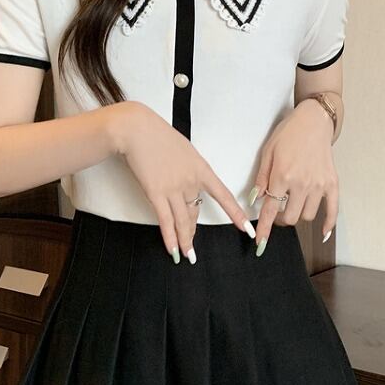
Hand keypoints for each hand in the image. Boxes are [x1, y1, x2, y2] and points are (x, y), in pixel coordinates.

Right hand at [112, 102, 256, 262]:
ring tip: (186, 255)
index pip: (224, 196)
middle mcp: (191, 181)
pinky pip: (166, 221)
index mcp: (201, 169)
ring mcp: (174, 188)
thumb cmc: (157, 135)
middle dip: (192, 230)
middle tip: (192, 245)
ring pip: (183, 220)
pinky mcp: (156, 193)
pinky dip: (170, 237)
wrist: (137, 129)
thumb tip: (187, 185)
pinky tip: (173, 249)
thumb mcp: (183, 150)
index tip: (247, 229)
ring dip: (185, 240)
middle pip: (195, 212)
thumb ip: (188, 169)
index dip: (236, 214)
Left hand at [250, 98, 338, 255]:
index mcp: (283, 176)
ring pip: (307, 216)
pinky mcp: (332, 183)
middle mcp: (302, 184)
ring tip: (294, 204)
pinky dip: (328, 224)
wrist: (314, 121)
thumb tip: (255, 200)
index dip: (265, 229)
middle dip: (281, 219)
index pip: (271, 210)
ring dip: (298, 215)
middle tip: (277, 210)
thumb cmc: (288, 134)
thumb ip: (261, 179)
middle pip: (290, 217)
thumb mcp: (267, 153)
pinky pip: (332, 210)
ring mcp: (319, 185)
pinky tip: (323, 234)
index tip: (260, 243)